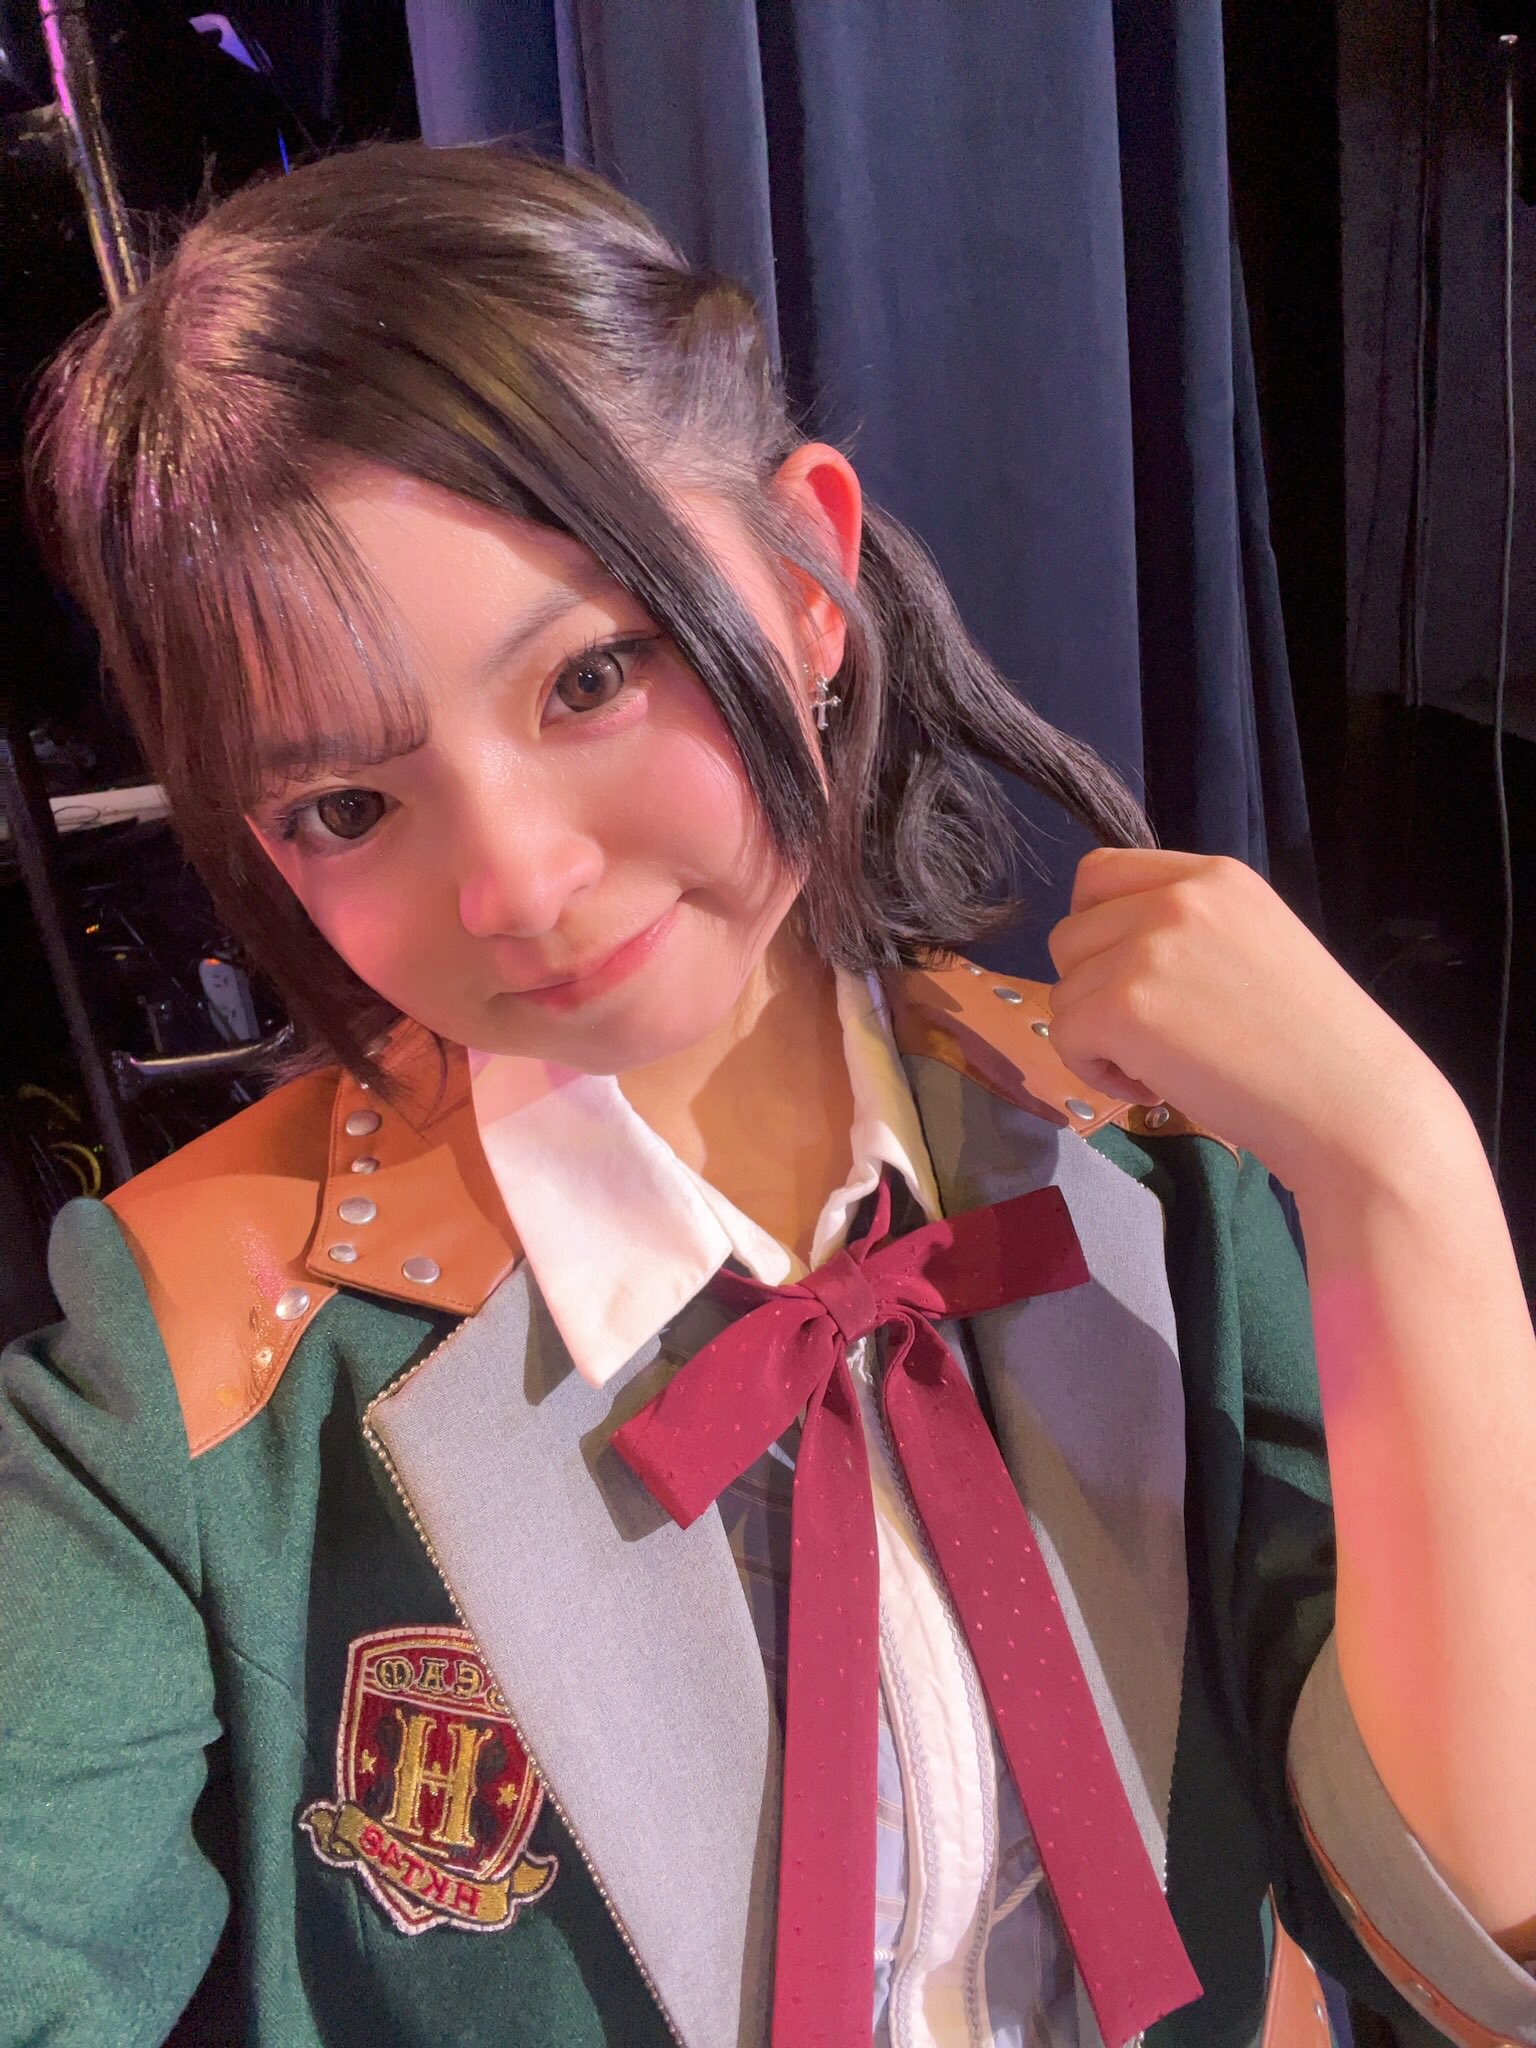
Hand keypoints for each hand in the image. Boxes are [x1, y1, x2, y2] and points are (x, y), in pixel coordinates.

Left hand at [1045, 848, 1454, 1191]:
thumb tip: (1114, 950)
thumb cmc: (1315, 1043)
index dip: (1092, 925)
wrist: (1351, 1103)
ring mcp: (1145, 951)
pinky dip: (1092, 1071)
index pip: (1101, 873)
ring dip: (1096, 1037)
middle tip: (1148, 1036)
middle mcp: (1175, 900)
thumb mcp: (1257, 943)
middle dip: (1092, 989)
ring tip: (1159, 1067)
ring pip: (1063, 990)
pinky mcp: (1122, 1008)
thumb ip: (1189, 930)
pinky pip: (1064, 1036)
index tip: (1117, 973)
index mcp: (1213, 876)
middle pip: (1070, 934)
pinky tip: (1149, 1088)